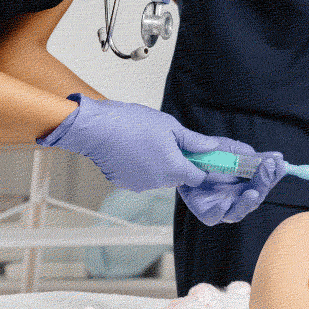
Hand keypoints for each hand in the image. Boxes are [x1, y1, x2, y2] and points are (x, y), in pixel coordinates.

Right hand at [39, 95, 280, 223]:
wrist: (95, 129)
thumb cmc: (131, 123)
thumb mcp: (170, 127)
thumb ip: (194, 142)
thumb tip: (213, 149)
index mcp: (174, 169)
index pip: (200, 177)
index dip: (207, 170)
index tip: (213, 165)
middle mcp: (158, 182)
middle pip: (180, 176)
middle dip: (182, 164)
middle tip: (174, 145)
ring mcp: (140, 184)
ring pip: (160, 176)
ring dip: (161, 164)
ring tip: (150, 142)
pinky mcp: (125, 182)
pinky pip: (142, 176)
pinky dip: (144, 166)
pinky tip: (137, 149)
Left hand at [177, 141, 286, 224]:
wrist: (183, 157)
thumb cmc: (210, 154)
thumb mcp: (233, 152)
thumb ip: (253, 157)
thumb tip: (279, 157)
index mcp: (247, 183)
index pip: (265, 182)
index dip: (274, 174)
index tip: (278, 163)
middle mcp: (237, 197)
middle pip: (255, 198)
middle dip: (263, 184)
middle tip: (266, 169)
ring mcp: (222, 206)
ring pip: (238, 213)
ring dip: (247, 204)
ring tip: (251, 193)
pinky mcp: (205, 212)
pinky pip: (214, 217)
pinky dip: (220, 211)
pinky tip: (225, 202)